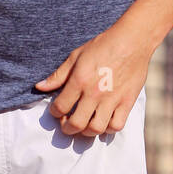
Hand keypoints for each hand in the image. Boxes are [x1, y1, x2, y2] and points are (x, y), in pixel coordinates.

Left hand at [35, 22, 152, 137]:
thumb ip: (58, 75)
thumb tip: (39, 87)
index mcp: (79, 80)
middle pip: (76, 124)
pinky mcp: (127, 102)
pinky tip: (104, 121)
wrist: (132, 41)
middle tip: (67, 124)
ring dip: (87, 132)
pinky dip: (108, 128)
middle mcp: (94, 93)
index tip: (57, 110)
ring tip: (84, 125)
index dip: (54, 112)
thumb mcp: (76, 56)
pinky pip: (116, 126)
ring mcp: (112, 99)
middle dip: (67, 128)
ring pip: (96, 129)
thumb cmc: (103, 46)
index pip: (60, 107)